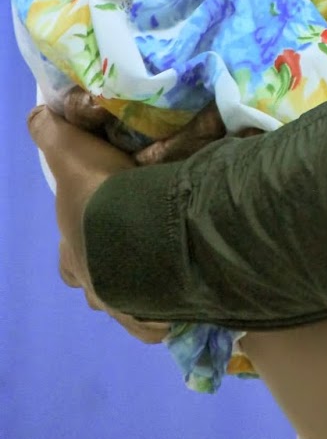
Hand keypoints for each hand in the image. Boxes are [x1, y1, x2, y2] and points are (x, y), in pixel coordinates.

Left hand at [28, 105, 170, 344]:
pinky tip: (179, 296)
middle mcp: (94, 286)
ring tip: (163, 265)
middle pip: (97, 283)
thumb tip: (35, 114)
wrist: (142, 231)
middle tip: (133, 244)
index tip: (96, 226)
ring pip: (128, 303)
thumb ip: (52, 133)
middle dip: (110, 267)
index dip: (77, 244)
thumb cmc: (101, 197)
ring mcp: (125, 306)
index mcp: (74, 255)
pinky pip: (158, 324)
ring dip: (140, 288)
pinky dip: (165, 313)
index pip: (67, 257)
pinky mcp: (156, 317)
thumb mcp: (70, 153)